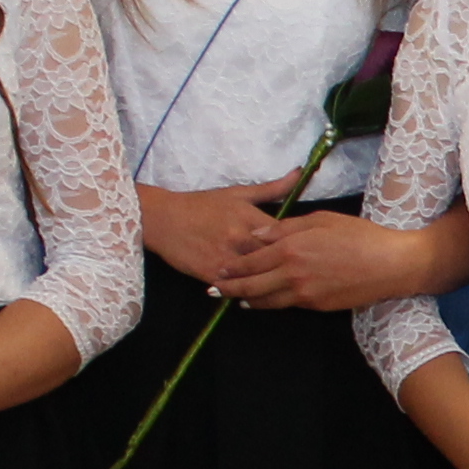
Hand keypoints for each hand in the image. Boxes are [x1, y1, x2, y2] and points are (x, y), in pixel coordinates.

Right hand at [140, 176, 298, 285]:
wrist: (162, 218)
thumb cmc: (202, 205)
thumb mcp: (238, 193)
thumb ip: (272, 188)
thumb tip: (300, 173)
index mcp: (250, 217)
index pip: (286, 235)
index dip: (298, 245)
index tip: (306, 250)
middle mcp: (240, 237)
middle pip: (275, 258)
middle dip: (287, 266)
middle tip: (300, 274)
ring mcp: (226, 257)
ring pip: (257, 276)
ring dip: (270, 282)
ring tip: (283, 287)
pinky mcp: (211, 273)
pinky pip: (236, 288)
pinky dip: (246, 292)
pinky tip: (258, 296)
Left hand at [213, 207, 416, 310]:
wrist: (391, 264)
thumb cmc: (360, 235)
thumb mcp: (321, 220)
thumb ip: (285, 228)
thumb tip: (257, 235)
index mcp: (291, 248)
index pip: (251, 261)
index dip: (232, 267)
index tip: (219, 268)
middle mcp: (293, 274)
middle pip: (251, 286)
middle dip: (229, 288)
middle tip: (214, 289)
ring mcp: (305, 293)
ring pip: (266, 301)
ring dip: (247, 300)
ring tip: (233, 299)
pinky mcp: (317, 306)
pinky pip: (287, 305)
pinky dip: (270, 304)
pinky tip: (263, 301)